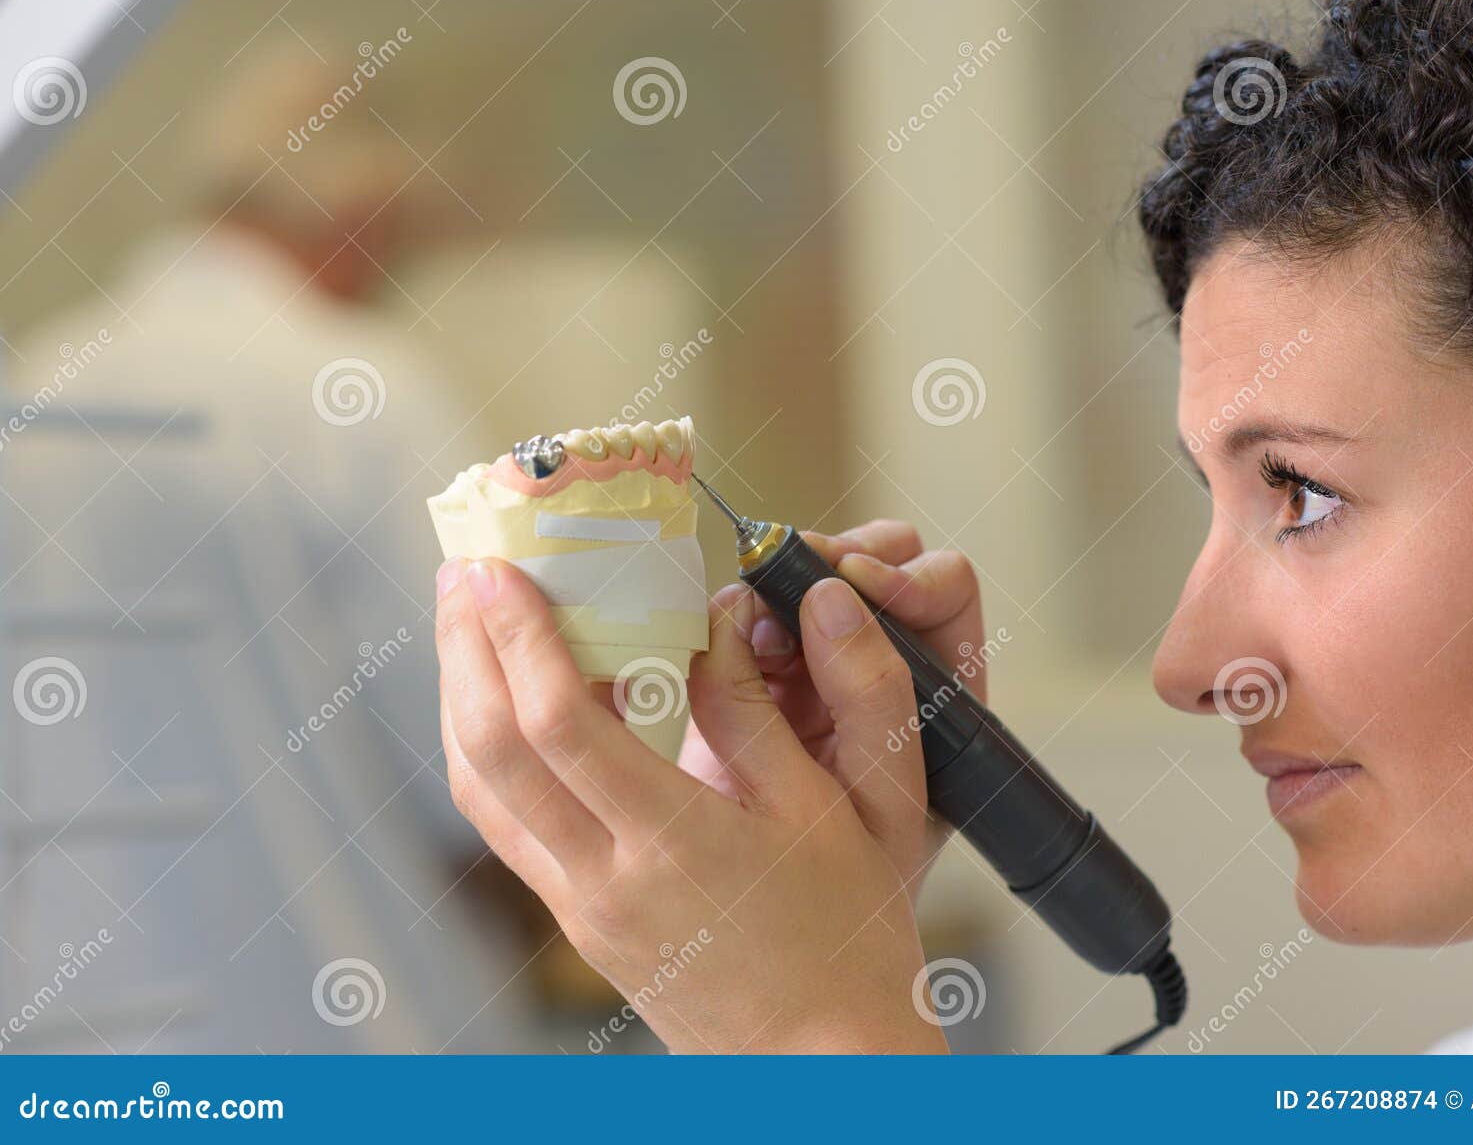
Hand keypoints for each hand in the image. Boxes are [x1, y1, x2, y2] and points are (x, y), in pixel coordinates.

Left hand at [435, 556, 948, 1053]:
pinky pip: (506, 824)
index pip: (559, 728)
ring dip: (462, 700)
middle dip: (466, 652)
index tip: (502, 571)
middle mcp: (602, 880)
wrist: (824, 1062)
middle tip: (464, 573)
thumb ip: (765, 710)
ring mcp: (580, 907)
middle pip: (490, 754)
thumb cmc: (848, 938)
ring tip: (467, 626)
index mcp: (673, 844)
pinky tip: (504, 708)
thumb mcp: (843, 812)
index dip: (520, 640)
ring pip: (480, 793)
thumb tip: (719, 617)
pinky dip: (489, 753)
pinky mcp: (578, 920)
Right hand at [679, 521, 984, 898]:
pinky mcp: (751, 671)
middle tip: (786, 582)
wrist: (785, 931)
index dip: (903, 576)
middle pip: (869, 559)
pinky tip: (715, 642)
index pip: (943, 587)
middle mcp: (884, 659)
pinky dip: (728, 615)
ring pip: (800, 578)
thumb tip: (832, 593)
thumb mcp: (883, 792)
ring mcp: (816, 660)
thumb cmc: (862, 877)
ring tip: (750, 626)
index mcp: (944, 682)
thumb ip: (871, 693)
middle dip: (827, 560)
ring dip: (773, 585)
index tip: (856, 586)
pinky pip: (741, 613)